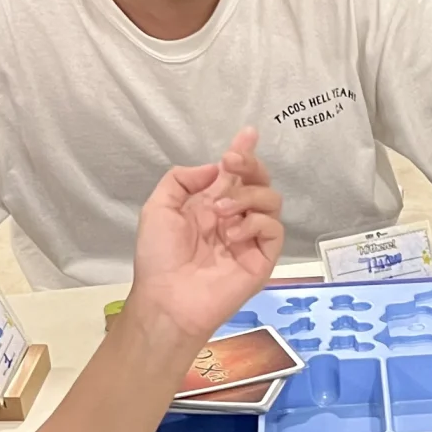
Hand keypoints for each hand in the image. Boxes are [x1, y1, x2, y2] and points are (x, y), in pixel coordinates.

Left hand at [124, 129, 283, 343]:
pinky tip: (231, 235)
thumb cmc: (158, 257)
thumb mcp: (158, 207)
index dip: (243, 153)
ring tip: (220, 214)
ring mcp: (250, 238)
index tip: (248, 133)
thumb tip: (216, 169)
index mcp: (209, 204)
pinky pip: (273, 228)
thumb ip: (182, 179)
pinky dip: (254, 223)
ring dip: (246, 197)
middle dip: (250, 164)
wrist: (168, 297)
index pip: (233, 174)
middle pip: (258, 181)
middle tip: (233, 162)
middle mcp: (234, 217)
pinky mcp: (262, 258)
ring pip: (271, 200)